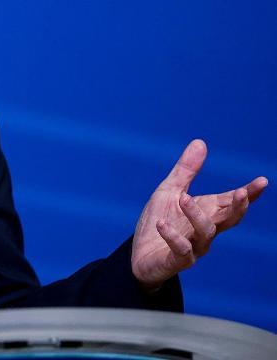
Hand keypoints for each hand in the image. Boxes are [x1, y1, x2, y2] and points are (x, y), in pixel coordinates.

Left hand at [131, 139, 267, 288]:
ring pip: (206, 232)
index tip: (262, 181)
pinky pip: (181, 250)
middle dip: (238, 207)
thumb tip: (200, 142)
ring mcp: (194, 247)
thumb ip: (186, 171)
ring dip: (196, 215)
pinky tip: (162, 224)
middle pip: (229, 220)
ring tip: (183, 198)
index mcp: (207, 213)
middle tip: (241, 193)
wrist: (139, 255)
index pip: (231, 202)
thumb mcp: (170, 191)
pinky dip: (173, 236)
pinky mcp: (177, 260)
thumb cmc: (159, 221)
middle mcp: (206, 230)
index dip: (248, 194)